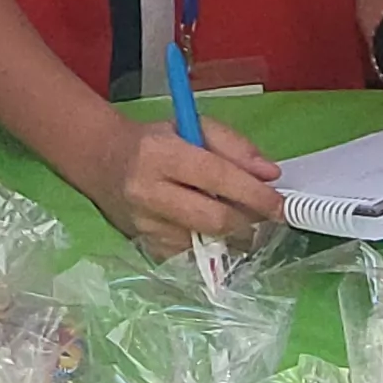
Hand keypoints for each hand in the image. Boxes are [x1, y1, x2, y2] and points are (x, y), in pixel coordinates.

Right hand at [73, 115, 283, 251]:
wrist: (102, 161)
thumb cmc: (153, 141)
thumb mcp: (192, 126)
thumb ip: (235, 146)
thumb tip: (270, 175)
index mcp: (160, 154)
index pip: (216, 177)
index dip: (254, 194)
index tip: (280, 205)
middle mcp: (148, 192)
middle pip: (213, 219)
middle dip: (249, 222)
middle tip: (266, 217)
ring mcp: (144, 225)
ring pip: (205, 243)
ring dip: (233, 237)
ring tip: (240, 221)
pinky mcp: (145, 246)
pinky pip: (191, 256)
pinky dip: (210, 246)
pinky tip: (212, 231)